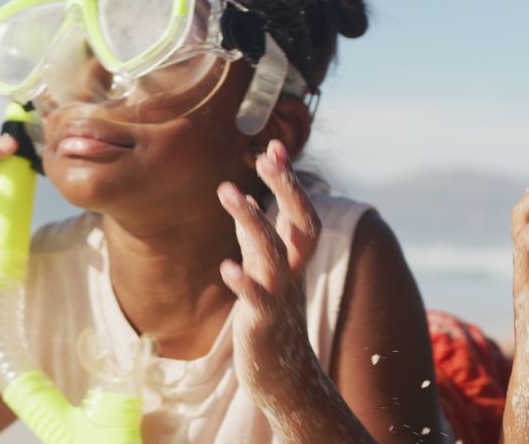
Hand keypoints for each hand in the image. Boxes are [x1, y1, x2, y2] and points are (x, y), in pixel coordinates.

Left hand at [217, 139, 326, 409]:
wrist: (285, 381)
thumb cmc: (271, 324)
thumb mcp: (266, 275)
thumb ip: (257, 239)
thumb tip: (247, 200)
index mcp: (294, 262)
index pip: (302, 213)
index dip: (290, 181)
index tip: (273, 147)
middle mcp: (292, 274)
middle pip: (301, 224)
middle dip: (287, 188)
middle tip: (267, 154)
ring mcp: (280, 299)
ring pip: (273, 254)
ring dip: (253, 221)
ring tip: (229, 191)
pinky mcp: (262, 326)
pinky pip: (256, 300)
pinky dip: (244, 282)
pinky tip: (226, 266)